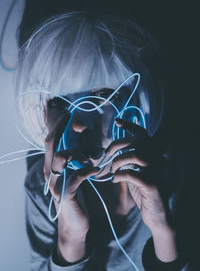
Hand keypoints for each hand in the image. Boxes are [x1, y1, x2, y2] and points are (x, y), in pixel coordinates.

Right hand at [43, 110, 98, 261]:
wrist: (75, 222)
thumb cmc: (78, 194)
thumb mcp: (76, 173)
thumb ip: (79, 159)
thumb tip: (90, 145)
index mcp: (52, 165)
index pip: (51, 141)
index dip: (59, 126)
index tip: (68, 113)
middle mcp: (50, 172)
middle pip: (51, 144)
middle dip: (62, 129)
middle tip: (74, 119)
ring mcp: (55, 183)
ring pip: (60, 158)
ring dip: (77, 151)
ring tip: (91, 155)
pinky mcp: (65, 195)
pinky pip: (75, 177)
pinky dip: (86, 171)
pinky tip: (96, 170)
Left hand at [107, 118, 168, 230]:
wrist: (156, 214)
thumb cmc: (143, 191)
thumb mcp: (135, 171)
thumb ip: (129, 160)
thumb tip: (114, 149)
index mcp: (153, 154)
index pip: (143, 134)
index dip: (130, 126)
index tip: (117, 122)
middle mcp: (157, 159)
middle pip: (138, 141)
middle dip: (118, 144)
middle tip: (107, 153)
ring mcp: (156, 171)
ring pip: (136, 155)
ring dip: (119, 161)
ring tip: (113, 169)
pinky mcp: (152, 184)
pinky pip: (133, 173)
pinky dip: (120, 174)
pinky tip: (114, 179)